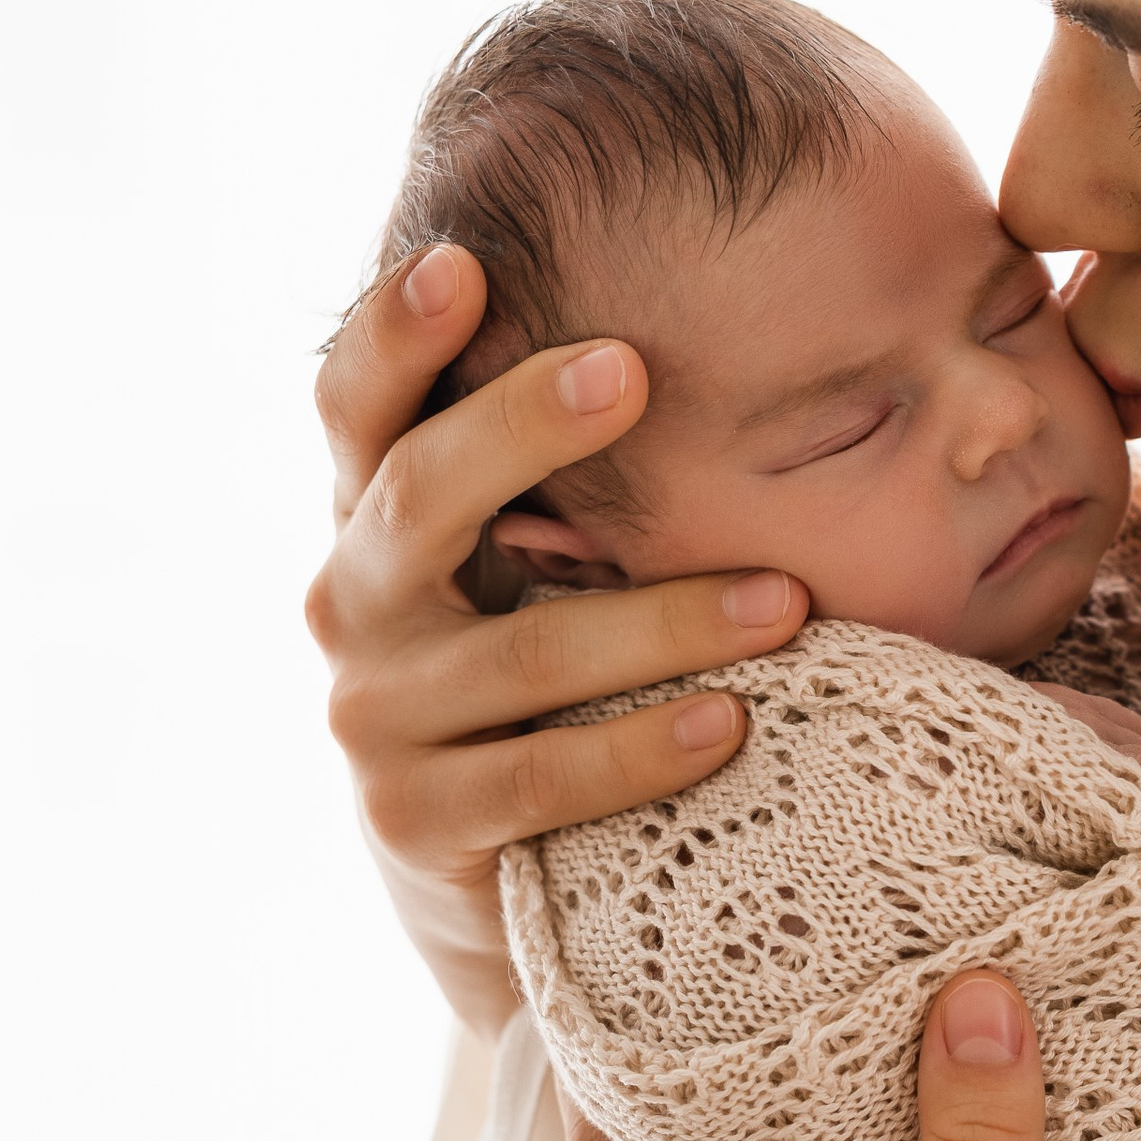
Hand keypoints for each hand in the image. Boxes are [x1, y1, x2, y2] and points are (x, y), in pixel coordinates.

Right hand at [306, 242, 806, 1028]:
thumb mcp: (536, 559)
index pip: (358, 403)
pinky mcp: (416, 820)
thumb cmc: (552, 673)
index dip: (393, 331)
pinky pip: (541, 775)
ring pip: (525, 650)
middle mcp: (355, 601)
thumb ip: (570, 467)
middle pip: (420, 493)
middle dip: (524, 424)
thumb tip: (708, 313)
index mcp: (380, 516)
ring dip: (665, 622)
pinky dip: (639, 748)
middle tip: (632, 370)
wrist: (500, 880)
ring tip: (785, 603)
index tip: (461, 260)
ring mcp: (377, 715)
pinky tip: (728, 725)